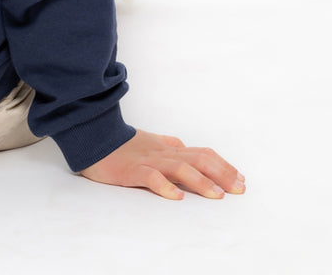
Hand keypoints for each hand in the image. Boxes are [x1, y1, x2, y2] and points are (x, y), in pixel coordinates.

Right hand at [79, 129, 245, 199]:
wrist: (90, 135)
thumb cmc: (120, 143)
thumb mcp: (148, 142)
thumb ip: (168, 144)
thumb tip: (185, 146)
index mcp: (167, 148)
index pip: (201, 153)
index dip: (223, 166)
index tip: (240, 179)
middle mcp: (162, 152)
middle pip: (198, 159)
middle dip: (222, 174)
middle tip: (239, 189)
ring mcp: (147, 160)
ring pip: (178, 167)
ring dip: (200, 181)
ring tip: (217, 195)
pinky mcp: (130, 169)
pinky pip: (149, 176)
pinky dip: (164, 185)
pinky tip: (176, 196)